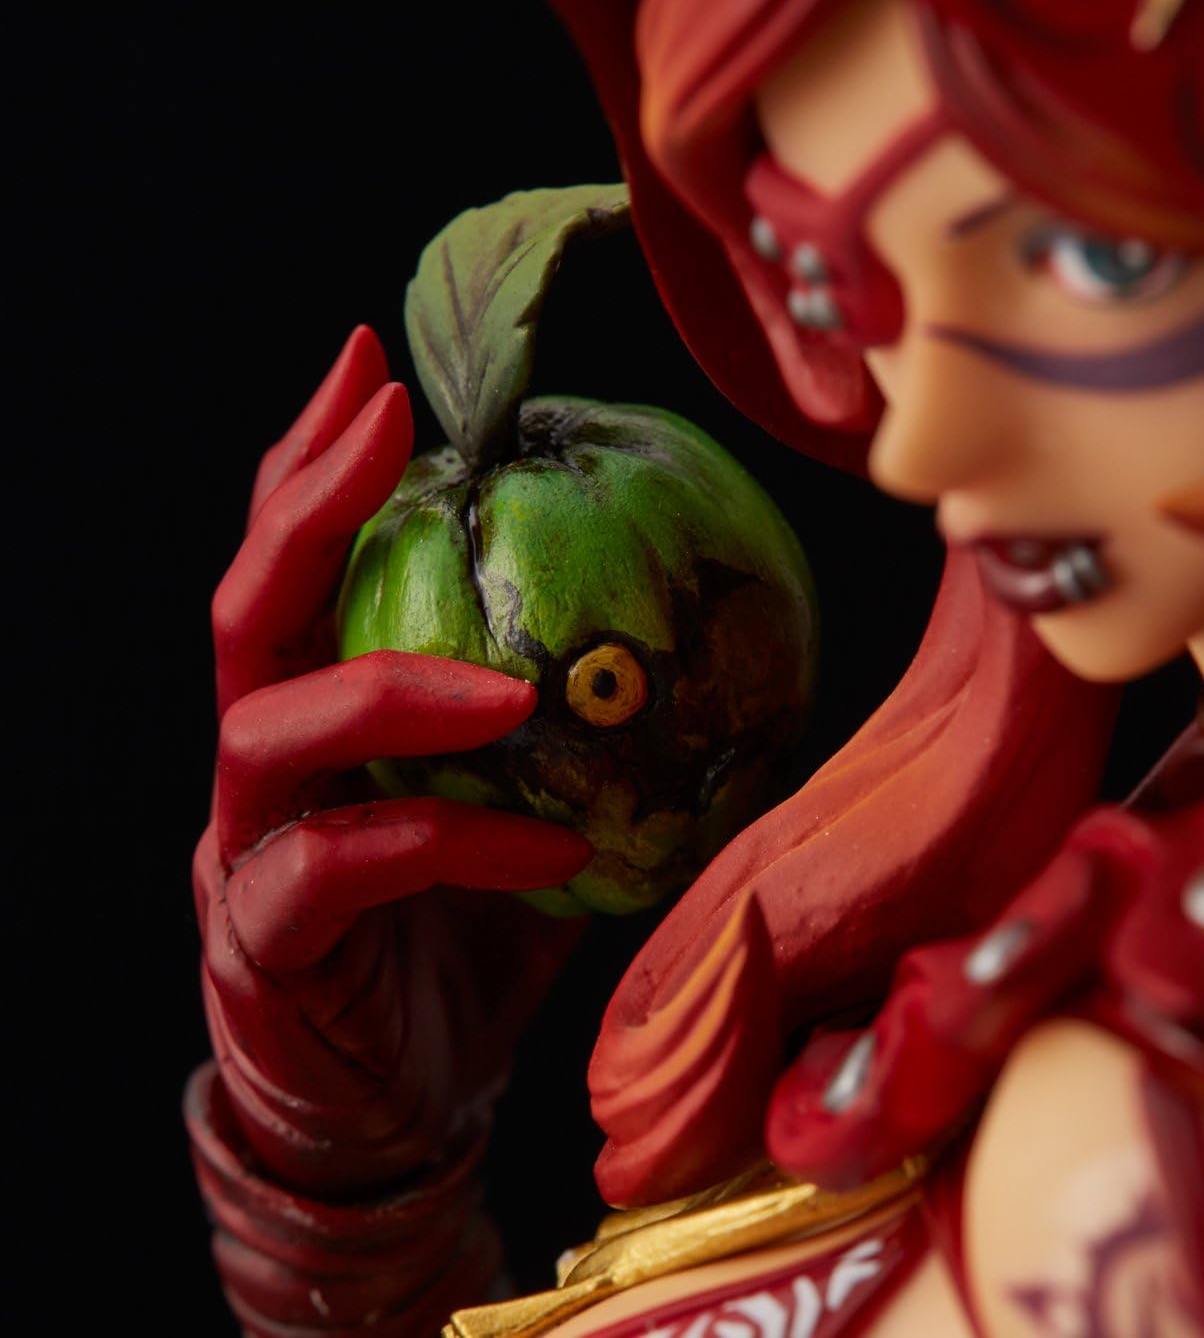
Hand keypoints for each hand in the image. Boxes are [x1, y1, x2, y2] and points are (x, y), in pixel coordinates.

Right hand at [194, 326, 590, 1195]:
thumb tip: (690, 651)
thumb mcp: (526, 811)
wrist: (396, 1106)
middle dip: (310, 502)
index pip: (294, 564)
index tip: (369, 364)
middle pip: (247, 612)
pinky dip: (447, 842)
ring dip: (390, 684)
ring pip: (266, 730)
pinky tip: (539, 845)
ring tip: (507, 684)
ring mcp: (245, 856)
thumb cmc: (461, 943)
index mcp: (309, 714)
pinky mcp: (263, 949)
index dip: (316, 461)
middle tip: (383, 412)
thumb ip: (569, 734)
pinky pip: (341, 873)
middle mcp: (260, 768)